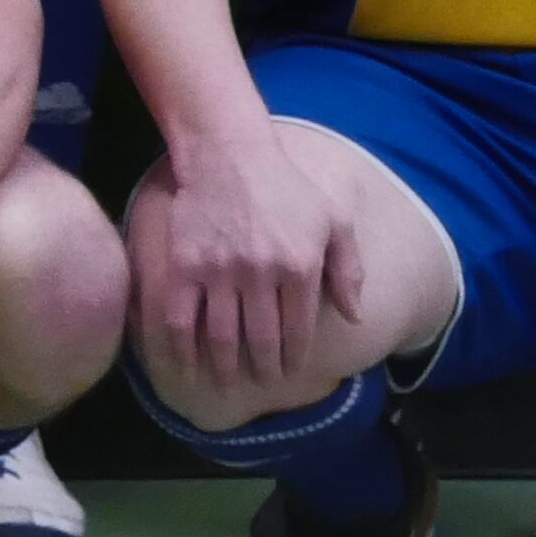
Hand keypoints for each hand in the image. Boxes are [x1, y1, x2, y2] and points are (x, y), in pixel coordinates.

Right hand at [138, 132, 360, 391]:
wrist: (229, 154)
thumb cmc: (287, 187)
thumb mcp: (333, 220)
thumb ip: (348, 270)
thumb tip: (354, 317)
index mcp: (300, 265)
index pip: (298, 329)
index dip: (295, 357)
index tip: (290, 372)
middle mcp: (261, 273)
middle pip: (262, 339)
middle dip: (265, 368)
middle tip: (264, 381)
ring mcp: (219, 270)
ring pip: (223, 336)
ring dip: (227, 368)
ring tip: (230, 382)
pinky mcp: (184, 264)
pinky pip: (181, 318)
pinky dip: (183, 349)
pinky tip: (188, 367)